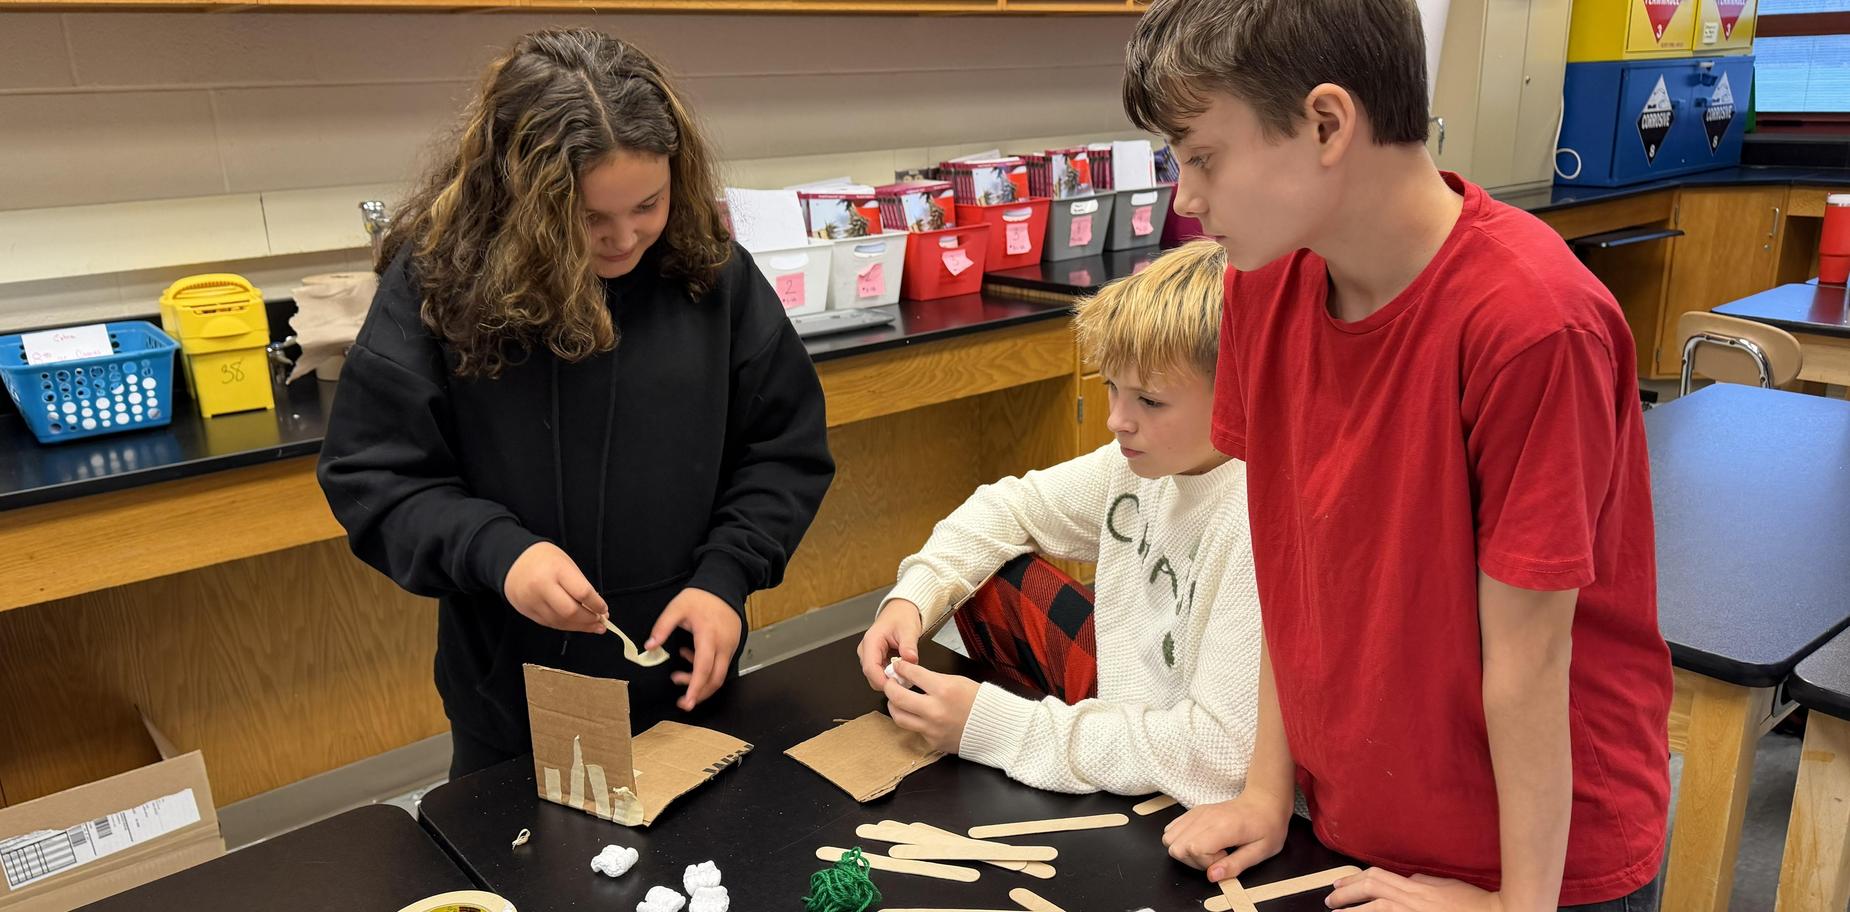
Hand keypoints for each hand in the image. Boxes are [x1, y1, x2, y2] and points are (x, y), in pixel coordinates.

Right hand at [503, 542, 607, 633]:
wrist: (512, 560)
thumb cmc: (544, 559)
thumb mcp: (566, 564)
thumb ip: (580, 585)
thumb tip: (597, 607)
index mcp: (556, 570)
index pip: (582, 592)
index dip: (597, 604)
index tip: (604, 609)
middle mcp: (542, 587)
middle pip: (570, 612)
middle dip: (589, 620)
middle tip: (601, 622)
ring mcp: (532, 601)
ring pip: (560, 622)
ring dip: (580, 627)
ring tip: (593, 627)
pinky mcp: (527, 612)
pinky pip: (550, 624)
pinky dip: (566, 626)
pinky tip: (576, 625)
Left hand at [646, 588, 741, 711]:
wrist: (724, 586)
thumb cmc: (701, 597)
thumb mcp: (677, 607)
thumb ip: (662, 627)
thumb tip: (649, 647)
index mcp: (708, 636)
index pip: (704, 668)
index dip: (695, 688)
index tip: (688, 702)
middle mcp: (723, 645)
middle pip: (715, 679)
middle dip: (699, 694)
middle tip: (683, 702)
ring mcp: (730, 646)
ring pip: (719, 675)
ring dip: (701, 682)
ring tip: (679, 676)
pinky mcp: (732, 645)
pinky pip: (721, 664)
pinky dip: (706, 669)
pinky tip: (691, 657)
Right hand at [857, 599, 924, 689]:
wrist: (901, 610)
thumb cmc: (902, 616)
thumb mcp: (909, 630)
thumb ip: (909, 646)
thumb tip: (911, 660)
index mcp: (871, 641)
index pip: (870, 668)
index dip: (882, 680)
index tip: (897, 686)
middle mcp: (866, 649)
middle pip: (871, 675)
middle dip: (887, 681)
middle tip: (905, 681)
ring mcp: (869, 655)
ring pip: (875, 676)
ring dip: (889, 678)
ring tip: (905, 674)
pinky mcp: (874, 658)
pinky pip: (880, 672)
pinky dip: (890, 675)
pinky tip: (901, 670)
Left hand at [883, 659, 978, 753]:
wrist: (996, 728)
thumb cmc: (979, 702)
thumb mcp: (958, 681)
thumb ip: (933, 679)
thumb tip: (911, 676)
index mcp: (944, 690)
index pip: (912, 675)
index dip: (901, 668)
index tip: (898, 666)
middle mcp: (935, 710)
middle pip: (897, 697)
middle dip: (889, 686)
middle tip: (890, 682)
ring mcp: (932, 728)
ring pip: (899, 717)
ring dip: (894, 706)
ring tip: (896, 700)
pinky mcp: (933, 742)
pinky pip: (915, 730)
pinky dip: (913, 720)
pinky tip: (917, 714)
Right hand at [1161, 789, 1289, 881]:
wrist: (1263, 802)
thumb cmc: (1266, 826)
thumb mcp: (1260, 852)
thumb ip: (1235, 865)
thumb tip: (1212, 876)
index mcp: (1223, 827)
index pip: (1194, 849)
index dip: (1207, 863)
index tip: (1226, 857)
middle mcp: (1205, 817)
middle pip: (1176, 846)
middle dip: (1193, 860)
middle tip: (1216, 857)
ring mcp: (1197, 813)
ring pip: (1169, 838)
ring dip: (1185, 851)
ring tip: (1208, 850)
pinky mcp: (1193, 812)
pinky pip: (1172, 828)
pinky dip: (1181, 840)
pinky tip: (1201, 841)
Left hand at [1326, 870, 1506, 910]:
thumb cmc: (1474, 903)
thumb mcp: (1445, 886)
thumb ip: (1423, 883)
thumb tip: (1407, 880)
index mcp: (1416, 887)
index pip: (1376, 877)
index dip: (1354, 880)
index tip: (1339, 885)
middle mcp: (1412, 900)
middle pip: (1370, 890)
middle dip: (1346, 895)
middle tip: (1330, 900)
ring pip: (1376, 910)